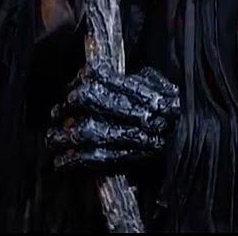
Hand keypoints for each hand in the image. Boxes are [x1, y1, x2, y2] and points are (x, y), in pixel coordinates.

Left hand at [45, 61, 179, 171]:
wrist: (184, 135)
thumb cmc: (167, 105)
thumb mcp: (154, 81)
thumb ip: (128, 77)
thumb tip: (96, 75)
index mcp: (138, 86)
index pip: (97, 76)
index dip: (78, 81)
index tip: (71, 88)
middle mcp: (132, 108)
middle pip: (86, 99)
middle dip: (66, 105)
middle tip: (57, 112)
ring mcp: (128, 133)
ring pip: (85, 130)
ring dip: (62, 136)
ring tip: (52, 139)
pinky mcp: (126, 157)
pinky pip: (92, 159)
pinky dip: (72, 162)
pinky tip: (60, 162)